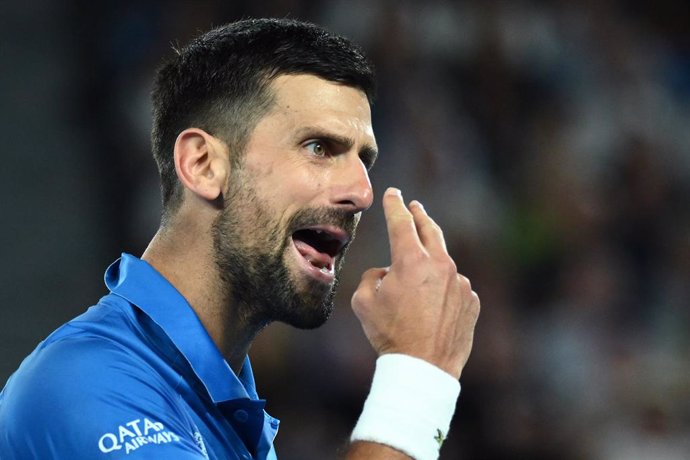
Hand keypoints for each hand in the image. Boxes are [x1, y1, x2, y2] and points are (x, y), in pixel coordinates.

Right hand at [351, 187, 479, 378]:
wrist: (423, 367)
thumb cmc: (390, 334)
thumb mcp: (364, 302)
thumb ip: (371, 278)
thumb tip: (385, 273)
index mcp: (411, 260)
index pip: (401, 222)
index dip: (395, 205)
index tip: (393, 194)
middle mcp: (440, 265)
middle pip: (430, 230)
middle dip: (420, 215)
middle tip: (415, 207)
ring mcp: (459, 283)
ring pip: (442, 264)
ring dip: (430, 265)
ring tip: (416, 283)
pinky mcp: (471, 300)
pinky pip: (454, 288)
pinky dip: (443, 290)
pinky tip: (432, 309)